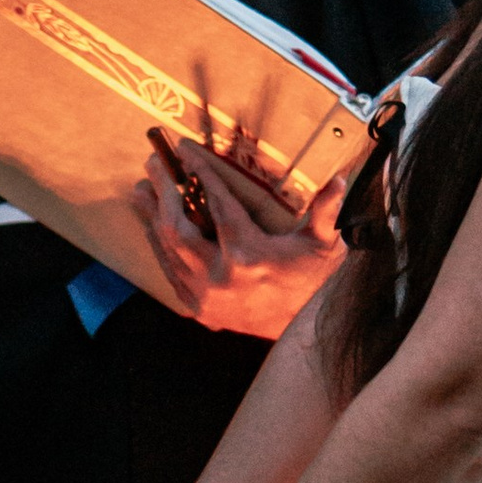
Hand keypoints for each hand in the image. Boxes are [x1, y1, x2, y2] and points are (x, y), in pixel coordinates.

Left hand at [135, 128, 348, 340]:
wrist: (304, 333)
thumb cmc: (314, 283)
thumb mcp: (324, 246)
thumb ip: (326, 213)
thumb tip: (340, 179)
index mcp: (247, 254)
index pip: (216, 203)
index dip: (200, 172)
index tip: (185, 149)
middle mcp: (219, 276)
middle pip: (177, 226)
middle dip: (162, 192)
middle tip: (153, 164)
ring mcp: (205, 296)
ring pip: (168, 250)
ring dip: (152, 218)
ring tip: (141, 191)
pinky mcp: (200, 310)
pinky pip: (171, 274)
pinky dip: (161, 249)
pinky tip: (152, 230)